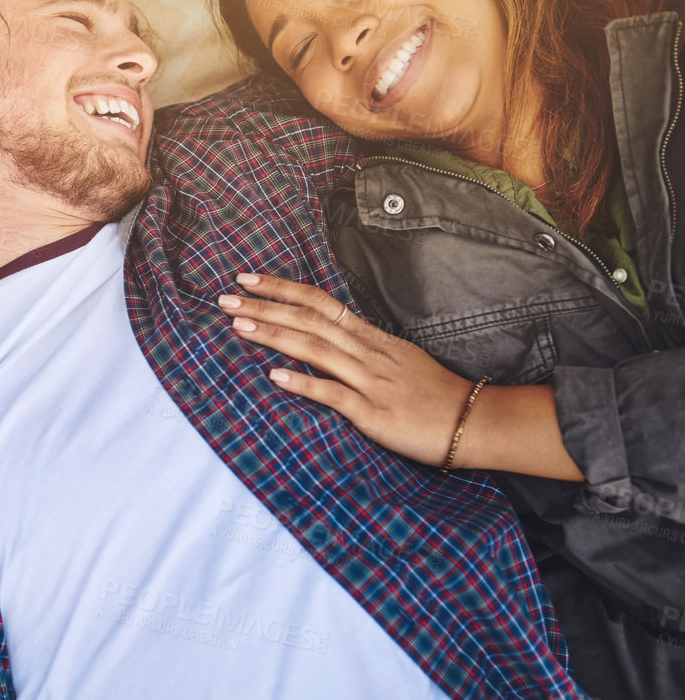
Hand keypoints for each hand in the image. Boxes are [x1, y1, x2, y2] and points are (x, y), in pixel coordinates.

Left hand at [218, 272, 474, 466]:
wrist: (474, 421)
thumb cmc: (433, 393)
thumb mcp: (396, 359)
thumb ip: (360, 348)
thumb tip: (324, 338)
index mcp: (370, 338)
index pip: (319, 303)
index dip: (282, 289)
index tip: (248, 278)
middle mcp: (367, 353)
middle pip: (309, 320)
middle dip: (265, 306)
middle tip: (226, 297)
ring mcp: (370, 381)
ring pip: (316, 350)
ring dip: (275, 336)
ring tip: (239, 326)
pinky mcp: (374, 412)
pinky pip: (335, 395)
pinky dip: (305, 384)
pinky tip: (275, 377)